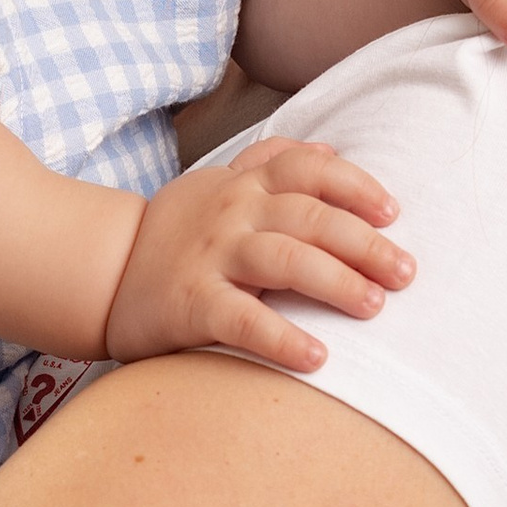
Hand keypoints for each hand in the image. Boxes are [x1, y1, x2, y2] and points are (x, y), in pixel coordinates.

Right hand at [101, 139, 411, 378]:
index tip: (393, 213)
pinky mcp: (191, 304)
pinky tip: (317, 357)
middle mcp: (232, 213)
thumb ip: (268, 162)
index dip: (356, 186)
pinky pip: (244, 319)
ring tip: (375, 306)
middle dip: (366, 243)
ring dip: (338, 282)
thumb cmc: (172, 233)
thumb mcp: (216, 184)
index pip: (309, 168)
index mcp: (243, 184)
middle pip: (311, 217)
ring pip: (286, 260)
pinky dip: (283, 338)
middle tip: (406, 274)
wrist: (100, 273)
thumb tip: (328, 148)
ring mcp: (210, 257)